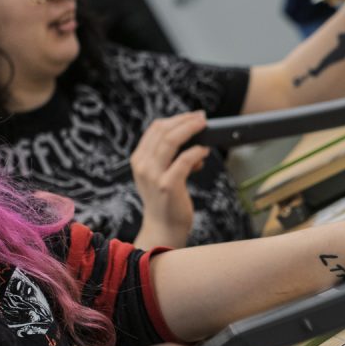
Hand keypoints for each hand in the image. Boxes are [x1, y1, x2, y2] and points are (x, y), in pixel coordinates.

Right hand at [130, 111, 210, 248]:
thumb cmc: (167, 201)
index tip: (192, 116)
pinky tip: (204, 152)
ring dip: (191, 130)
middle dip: (185, 120)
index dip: (176, 119)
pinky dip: (197, 152)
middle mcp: (143, 165)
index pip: (155, 129)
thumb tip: (195, 143)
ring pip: (172, 140)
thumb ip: (172, 158)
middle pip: (164, 130)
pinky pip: (184, 160)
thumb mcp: (162, 175)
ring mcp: (153, 175)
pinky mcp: (167, 185)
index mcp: (139, 159)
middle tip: (202, 118)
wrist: (164, 229)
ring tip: (205, 128)